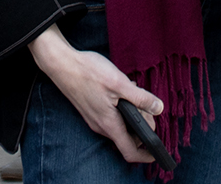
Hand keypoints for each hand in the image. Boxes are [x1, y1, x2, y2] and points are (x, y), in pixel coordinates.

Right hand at [29, 25, 162, 163]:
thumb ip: (141, 98)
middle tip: (149, 108)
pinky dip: (123, 109)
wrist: (62, 65)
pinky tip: (125, 90)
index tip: (157, 152)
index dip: (146, 155)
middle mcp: (101, 126)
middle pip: (128, 137)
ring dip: (132, 115)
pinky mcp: (92, 110)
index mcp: (109, 124)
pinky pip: (112, 117)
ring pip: (120, 125)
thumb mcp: (120, 83)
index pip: (130, 151)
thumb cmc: (88, 73)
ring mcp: (95, 118)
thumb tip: (158, 108)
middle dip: (142, 127)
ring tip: (137, 94)